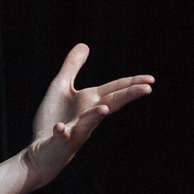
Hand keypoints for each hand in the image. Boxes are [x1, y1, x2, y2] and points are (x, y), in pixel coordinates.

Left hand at [22, 43, 153, 190]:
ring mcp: (75, 130)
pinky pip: (62, 137)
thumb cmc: (54, 118)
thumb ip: (72, 67)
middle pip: (110, 104)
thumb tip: (85, 44)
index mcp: (90, 102)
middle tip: (148, 88)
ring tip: (103, 108)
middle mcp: (88, 117)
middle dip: (127, 96)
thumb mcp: (61, 87)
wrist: (42, 149)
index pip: (114, 90)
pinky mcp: (59, 141)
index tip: (151, 79)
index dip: (131, 83)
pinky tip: (60, 128)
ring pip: (88, 123)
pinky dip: (62, 132)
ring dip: (95, 115)